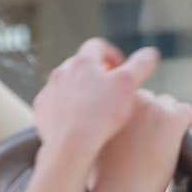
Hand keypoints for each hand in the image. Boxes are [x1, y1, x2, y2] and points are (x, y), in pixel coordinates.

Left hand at [33, 38, 158, 164]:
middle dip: (95, 73)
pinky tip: (78, 120)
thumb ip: (141, 65)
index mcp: (82, 61)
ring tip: (95, 107)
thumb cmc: (102, 114)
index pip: (98, 46)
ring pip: (65, 84)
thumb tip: (150, 52)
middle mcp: (60, 72)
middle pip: (80, 64)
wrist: (70, 145)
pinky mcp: (40, 109)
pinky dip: (66, 107)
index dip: (112, 54)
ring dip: (80, 90)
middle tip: (110, 89)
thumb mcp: (129, 85)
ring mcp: (48, 91)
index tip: (121, 69)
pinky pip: (54, 102)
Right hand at [93, 89, 191, 191]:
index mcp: (108, 103)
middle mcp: (129, 99)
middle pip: (147, 98)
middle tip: (145, 140)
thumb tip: (103, 125)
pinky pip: (186, 111)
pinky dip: (184, 124)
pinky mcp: (173, 119)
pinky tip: (174, 142)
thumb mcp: (91, 144)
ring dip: (166, 119)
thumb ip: (99, 128)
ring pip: (167, 103)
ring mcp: (152, 107)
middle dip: (148, 116)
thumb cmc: (102, 177)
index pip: (126, 97)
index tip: (132, 131)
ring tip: (159, 143)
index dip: (131, 116)